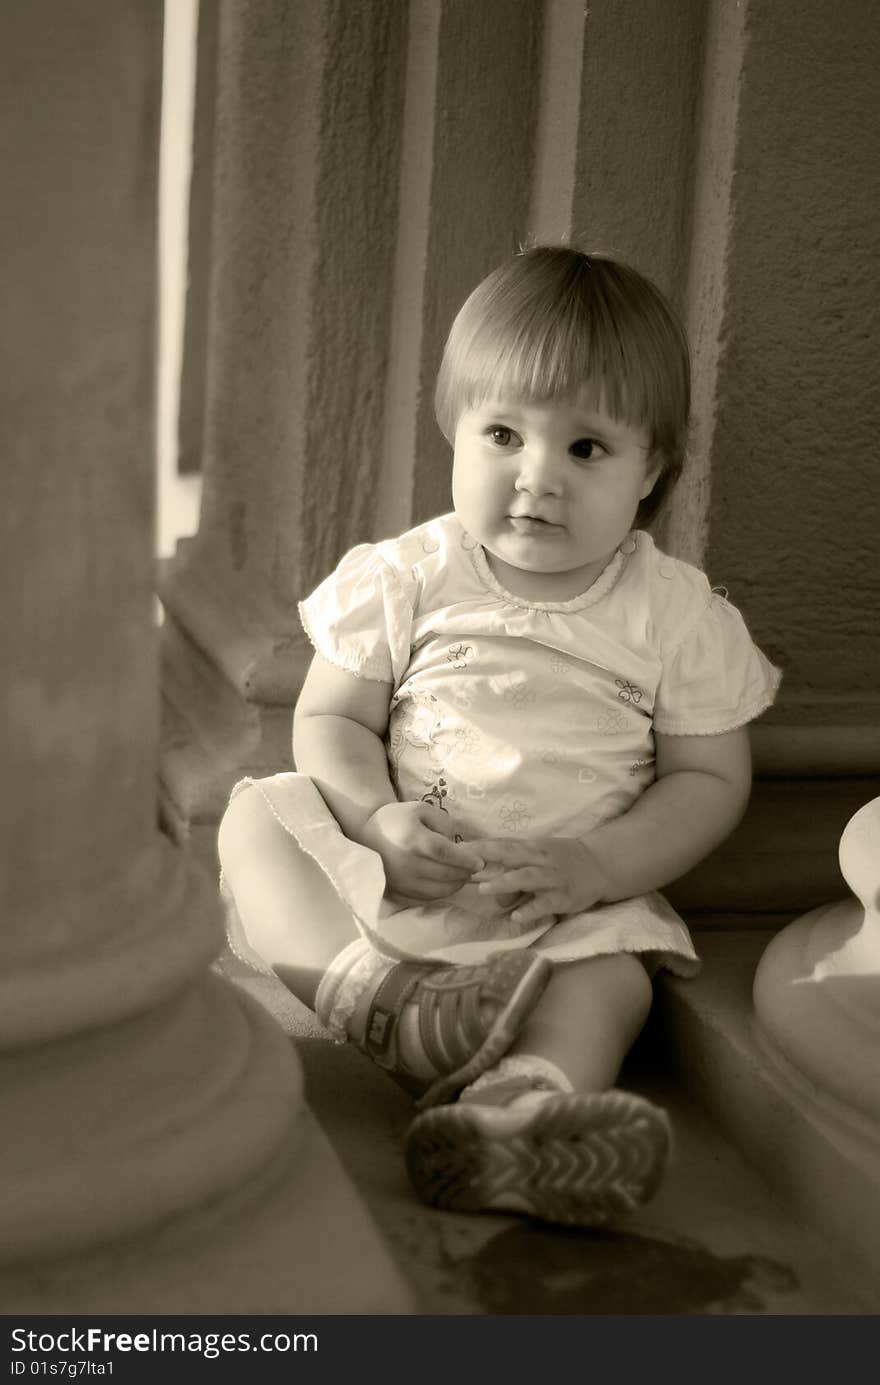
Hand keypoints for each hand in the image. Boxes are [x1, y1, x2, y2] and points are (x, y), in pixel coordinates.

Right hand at [357, 801, 484, 900]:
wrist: (366, 835)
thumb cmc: (398, 819)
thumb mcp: (421, 809)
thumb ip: (444, 822)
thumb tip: (458, 844)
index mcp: (413, 839)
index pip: (446, 853)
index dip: (466, 860)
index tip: (479, 862)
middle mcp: (408, 862)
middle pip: (445, 873)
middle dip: (465, 873)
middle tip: (474, 868)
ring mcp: (402, 880)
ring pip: (439, 889)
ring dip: (456, 884)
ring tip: (462, 875)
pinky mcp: (399, 891)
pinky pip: (428, 897)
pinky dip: (442, 892)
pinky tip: (447, 883)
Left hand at [469, 835, 609, 924]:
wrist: (599, 865)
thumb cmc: (560, 860)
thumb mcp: (537, 855)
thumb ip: (511, 864)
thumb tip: (483, 876)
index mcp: (530, 848)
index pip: (501, 844)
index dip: (480, 846)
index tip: (457, 849)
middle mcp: (539, 860)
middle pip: (511, 855)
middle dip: (487, 857)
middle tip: (464, 864)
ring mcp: (552, 878)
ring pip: (526, 877)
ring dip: (505, 882)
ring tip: (484, 889)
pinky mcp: (563, 897)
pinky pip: (545, 903)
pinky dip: (531, 909)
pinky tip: (517, 917)